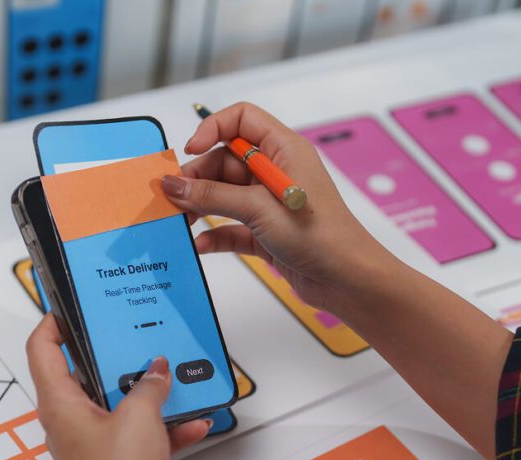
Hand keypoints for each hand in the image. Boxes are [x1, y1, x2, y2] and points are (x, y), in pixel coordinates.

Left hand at [27, 315, 214, 459]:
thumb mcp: (141, 419)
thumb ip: (150, 385)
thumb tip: (157, 368)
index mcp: (60, 403)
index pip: (42, 349)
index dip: (52, 321)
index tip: (73, 304)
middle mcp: (67, 420)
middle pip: (83, 373)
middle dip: (113, 353)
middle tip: (135, 331)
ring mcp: (88, 442)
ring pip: (114, 403)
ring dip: (144, 391)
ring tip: (173, 373)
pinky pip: (134, 432)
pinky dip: (160, 426)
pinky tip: (194, 422)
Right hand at [161, 102, 395, 314]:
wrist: (347, 280)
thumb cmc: (320, 235)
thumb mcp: (258, 208)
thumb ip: (212, 195)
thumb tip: (174, 184)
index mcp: (284, 150)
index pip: (241, 120)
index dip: (212, 129)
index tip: (190, 152)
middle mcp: (276, 172)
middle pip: (225, 161)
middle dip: (198, 178)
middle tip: (173, 198)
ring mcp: (270, 203)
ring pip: (225, 195)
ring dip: (201, 207)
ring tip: (180, 222)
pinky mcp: (267, 233)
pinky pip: (232, 227)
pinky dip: (215, 234)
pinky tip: (200, 245)